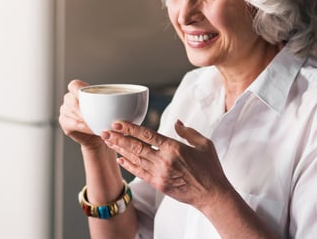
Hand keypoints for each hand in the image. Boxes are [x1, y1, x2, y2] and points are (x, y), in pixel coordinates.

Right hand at [57, 80, 105, 149]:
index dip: (78, 88)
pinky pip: (72, 124)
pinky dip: (83, 127)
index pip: (74, 85)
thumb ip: (112, 102)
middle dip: (83, 109)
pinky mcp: (64, 124)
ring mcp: (65, 111)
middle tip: (96, 115)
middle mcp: (69, 100)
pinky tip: (92, 129)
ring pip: (70, 112)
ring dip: (84, 118)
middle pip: (71, 100)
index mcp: (79, 92)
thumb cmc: (105, 121)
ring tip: (96, 123)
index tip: (88, 96)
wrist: (99, 139)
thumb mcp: (110, 109)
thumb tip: (130, 99)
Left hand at [101, 120, 232, 211]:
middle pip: (136, 146)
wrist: (212, 195)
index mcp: (174, 147)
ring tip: (108, 142)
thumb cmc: (210, 169)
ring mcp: (160, 173)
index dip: (130, 128)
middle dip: (118, 138)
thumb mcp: (204, 144)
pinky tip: (120, 159)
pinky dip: (129, 166)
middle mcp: (164, 160)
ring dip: (120, 150)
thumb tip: (177, 122)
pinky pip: (140, 173)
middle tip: (104, 131)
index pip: (147, 134)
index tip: (118, 122)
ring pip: (135, 159)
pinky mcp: (158, 184)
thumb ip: (188, 132)